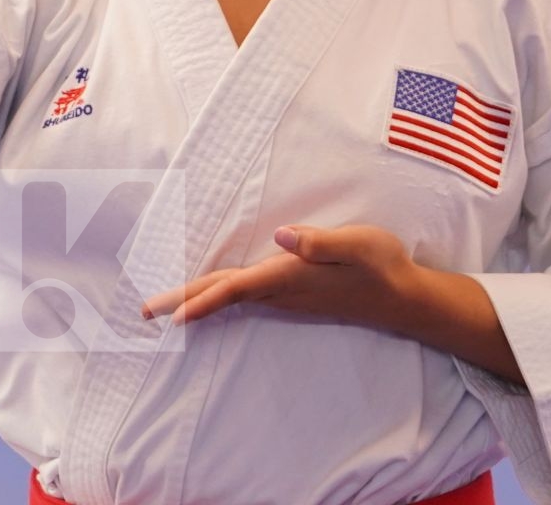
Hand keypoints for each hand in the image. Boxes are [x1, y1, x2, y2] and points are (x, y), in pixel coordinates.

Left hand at [141, 223, 418, 330]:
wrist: (404, 298)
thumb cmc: (381, 266)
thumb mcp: (357, 244)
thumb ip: (319, 241)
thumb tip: (281, 236)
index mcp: (289, 277)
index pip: (235, 288)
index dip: (200, 299)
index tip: (169, 315)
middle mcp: (282, 291)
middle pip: (223, 296)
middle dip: (184, 302)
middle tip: (146, 312)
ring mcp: (287, 296)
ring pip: (232, 297)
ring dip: (198, 299)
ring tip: (166, 304)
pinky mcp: (293, 294)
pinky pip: (246, 296)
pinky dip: (220, 295)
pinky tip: (211, 294)